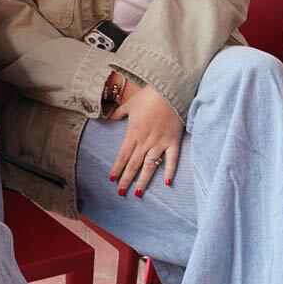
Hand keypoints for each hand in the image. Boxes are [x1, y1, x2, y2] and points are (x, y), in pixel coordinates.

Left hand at [107, 81, 182, 197]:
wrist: (170, 91)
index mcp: (133, 133)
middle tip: (120, 193)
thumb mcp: (130, 104)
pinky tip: (166, 183)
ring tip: (138, 193)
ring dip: (143, 180)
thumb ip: (119, 113)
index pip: (123, 155)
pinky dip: (169, 171)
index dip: (117, 168)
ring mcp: (160, 143)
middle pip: (134, 164)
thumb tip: (109, 116)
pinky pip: (172, 160)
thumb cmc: (149, 96)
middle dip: (126, 179)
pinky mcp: (173, 142)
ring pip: (150, 166)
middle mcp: (145, 141)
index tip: (112, 179)